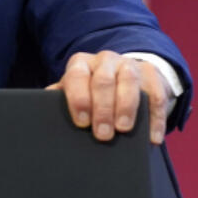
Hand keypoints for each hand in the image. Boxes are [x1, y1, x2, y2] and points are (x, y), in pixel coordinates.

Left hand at [47, 50, 167, 144]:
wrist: (123, 76)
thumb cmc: (91, 91)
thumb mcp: (75, 91)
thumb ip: (60, 98)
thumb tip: (40, 107)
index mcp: (81, 64)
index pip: (77, 76)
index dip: (79, 99)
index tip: (82, 122)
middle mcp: (105, 60)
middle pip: (103, 80)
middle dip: (102, 108)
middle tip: (102, 134)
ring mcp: (129, 64)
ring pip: (129, 81)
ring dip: (126, 106)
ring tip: (123, 129)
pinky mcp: (152, 74)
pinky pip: (156, 94)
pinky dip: (155, 117)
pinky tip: (152, 137)